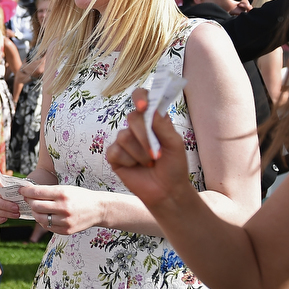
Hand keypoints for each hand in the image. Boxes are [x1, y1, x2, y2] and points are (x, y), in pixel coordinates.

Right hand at [0, 174, 19, 223]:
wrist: (13, 193)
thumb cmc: (15, 187)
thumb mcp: (17, 183)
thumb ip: (19, 186)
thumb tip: (25, 191)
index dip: (0, 190)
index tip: (12, 196)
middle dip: (4, 205)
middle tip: (16, 208)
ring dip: (4, 213)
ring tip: (16, 214)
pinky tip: (5, 219)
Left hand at [21, 184, 103, 234]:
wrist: (98, 209)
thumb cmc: (79, 196)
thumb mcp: (65, 189)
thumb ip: (48, 191)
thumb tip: (28, 192)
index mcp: (63, 194)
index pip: (37, 192)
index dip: (26, 191)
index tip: (21, 190)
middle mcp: (64, 207)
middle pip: (36, 206)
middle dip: (29, 202)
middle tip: (28, 199)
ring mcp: (65, 221)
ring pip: (40, 218)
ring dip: (35, 213)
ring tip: (36, 208)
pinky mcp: (66, 230)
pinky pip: (47, 227)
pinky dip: (43, 221)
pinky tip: (45, 216)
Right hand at [105, 88, 193, 211]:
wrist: (167, 191)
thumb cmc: (174, 166)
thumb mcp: (174, 144)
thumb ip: (162, 125)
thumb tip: (149, 107)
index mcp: (152, 120)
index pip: (141, 97)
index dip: (140, 97)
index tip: (144, 106)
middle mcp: (136, 127)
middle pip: (132, 117)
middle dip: (145, 137)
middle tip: (157, 154)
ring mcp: (124, 141)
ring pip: (124, 136)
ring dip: (140, 153)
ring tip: (150, 163)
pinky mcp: (114, 155)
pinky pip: (115, 151)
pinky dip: (129, 161)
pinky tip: (136, 167)